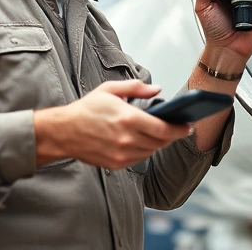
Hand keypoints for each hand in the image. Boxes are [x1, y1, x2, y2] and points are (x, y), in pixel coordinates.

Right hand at [33, 80, 190, 167]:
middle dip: (171, 135)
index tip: (187, 126)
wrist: (64, 132)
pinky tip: (141, 141)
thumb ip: (137, 88)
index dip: (180, 129)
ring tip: (158, 133)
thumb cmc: (86, 110)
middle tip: (176, 128)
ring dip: (158, 143)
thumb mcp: (110, 90)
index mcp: (128, 118)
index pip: (164, 129)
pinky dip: (144, 150)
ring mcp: (121, 154)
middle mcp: (127, 139)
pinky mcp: (116, 164)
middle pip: (161, 142)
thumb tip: (157, 90)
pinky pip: (139, 159)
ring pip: (151, 151)